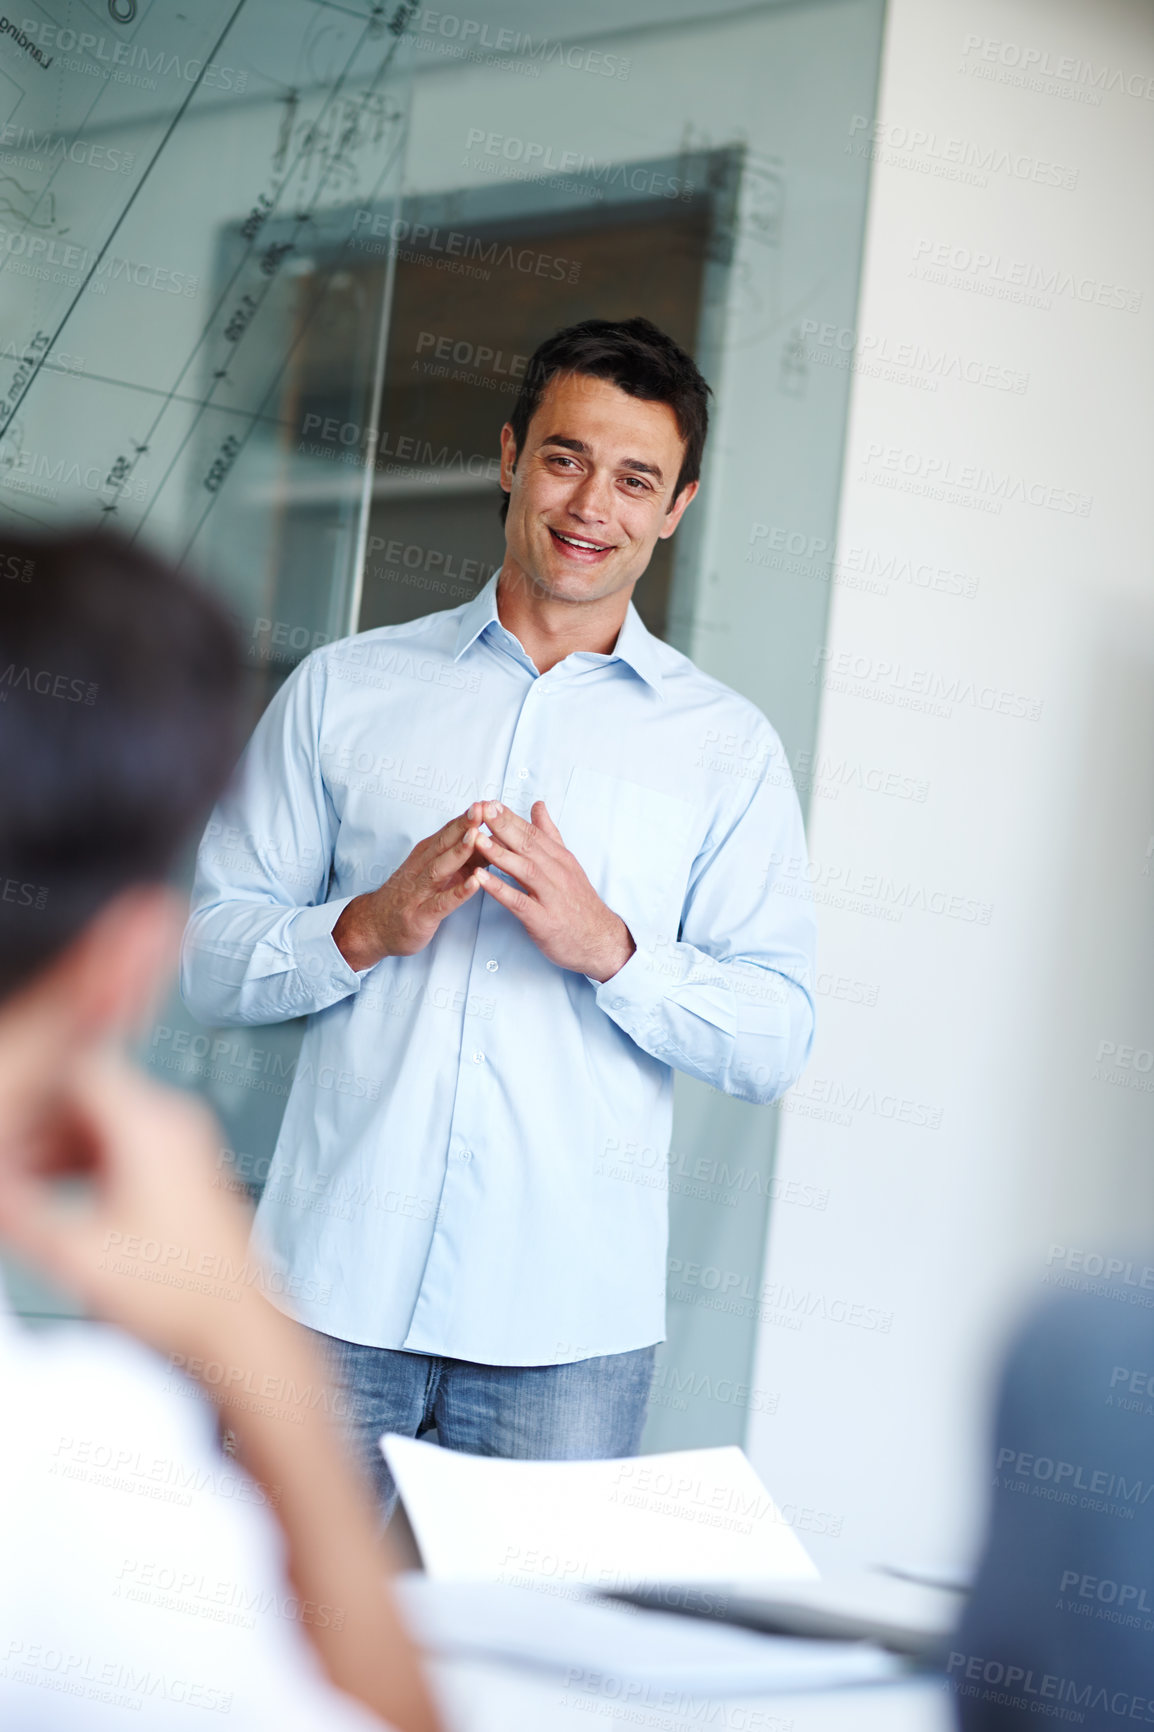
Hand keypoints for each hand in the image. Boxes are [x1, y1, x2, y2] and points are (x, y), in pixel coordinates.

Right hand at [0, 1048, 266, 1361]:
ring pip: (98, 1116)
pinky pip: (117, 1139)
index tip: (7, 1110)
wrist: (237, 1326)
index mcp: (151, 1127)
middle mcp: (171, 1122)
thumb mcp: (78, 1255)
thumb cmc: (183, 1295)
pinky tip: (45, 1187)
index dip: (31, 1087)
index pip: (78, 1068)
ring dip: (51, 1141)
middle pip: (86, 1091)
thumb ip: (22, 1214)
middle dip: (35, 1118)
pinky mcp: (178, 1165)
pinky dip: (78, 1157)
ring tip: (15, 1176)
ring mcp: (179, 1141)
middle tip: (5, 1151)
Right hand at [332, 804, 487, 970]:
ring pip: (440, 867)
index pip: (447, 832)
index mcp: (425, 856)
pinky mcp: (422, 914)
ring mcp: (419, 891)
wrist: (373, 926)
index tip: (486, 802)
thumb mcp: (432, 872)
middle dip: (463, 825)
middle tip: (482, 808)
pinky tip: (475, 883)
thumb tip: (490, 840)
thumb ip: (460, 858)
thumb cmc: (407, 896)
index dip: (466, 817)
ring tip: (477, 836)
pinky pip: (442, 901)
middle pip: (443, 843)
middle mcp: (421, 868)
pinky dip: (459, 892)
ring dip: (459, 851)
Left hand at [474, 800, 635, 982]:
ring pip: (524, 870)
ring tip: (477, 840)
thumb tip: (538, 806)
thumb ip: (549, 834)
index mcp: (560, 859)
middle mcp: (557, 874)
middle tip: (482, 811)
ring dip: (499, 854)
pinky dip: (499, 889)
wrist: (601, 941)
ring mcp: (551, 896)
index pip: (533, 833)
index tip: (491, 803)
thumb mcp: (567, 864)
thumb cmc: (580, 904)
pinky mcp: (544, 920)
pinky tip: (481, 879)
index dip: (511, 818)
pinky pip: (519, 902)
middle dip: (503, 827)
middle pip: (528, 846)